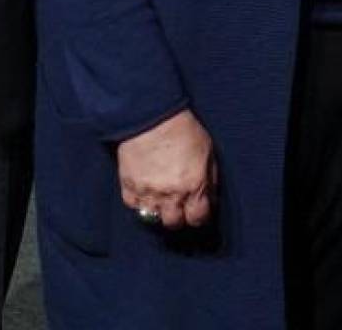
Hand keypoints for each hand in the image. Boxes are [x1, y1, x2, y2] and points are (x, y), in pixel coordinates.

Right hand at [117, 108, 217, 227]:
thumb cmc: (184, 130)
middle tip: (180, 206)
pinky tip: (146, 192)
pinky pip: (134, 206)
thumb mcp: (207, 151)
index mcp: (194, 186)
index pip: (198, 218)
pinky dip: (140, 202)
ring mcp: (148, 194)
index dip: (200, 216)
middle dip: (179, 217)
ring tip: (162, 200)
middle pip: (174, 223)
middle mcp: (171, 195)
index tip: (199, 211)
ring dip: (159, 212)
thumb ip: (210, 178)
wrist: (152, 117)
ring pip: (153, 219)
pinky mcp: (129, 188)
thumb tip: (211, 197)